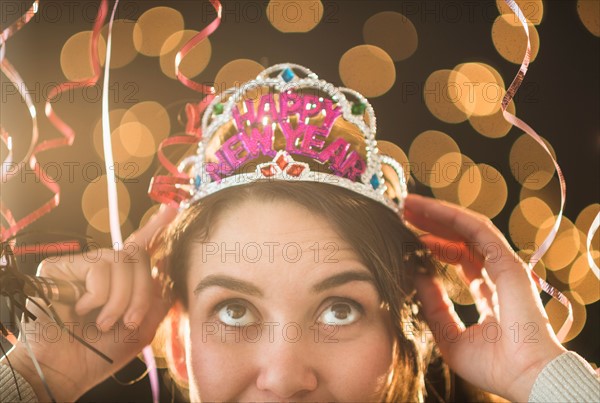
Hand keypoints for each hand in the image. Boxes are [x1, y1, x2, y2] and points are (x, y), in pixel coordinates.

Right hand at [3, 205, 176, 401]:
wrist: (66, 371)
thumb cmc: (100, 354)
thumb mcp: (141, 327)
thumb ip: (157, 299)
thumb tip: (165, 272)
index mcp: (118, 281)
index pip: (138, 248)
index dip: (155, 228)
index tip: (172, 208)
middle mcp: (99, 269)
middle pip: (137, 257)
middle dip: (140, 294)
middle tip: (128, 321)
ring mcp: (79, 266)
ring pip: (120, 261)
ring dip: (119, 300)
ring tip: (103, 322)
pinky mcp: (58, 267)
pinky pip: (97, 269)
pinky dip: (97, 296)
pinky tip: (79, 311)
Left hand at [404, 194, 566, 401]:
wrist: (524, 375)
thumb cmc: (493, 365)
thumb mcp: (449, 335)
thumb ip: (433, 306)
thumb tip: (415, 276)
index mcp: (488, 293)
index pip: (458, 259)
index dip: (433, 246)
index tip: (407, 239)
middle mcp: (495, 275)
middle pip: (460, 240)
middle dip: (432, 224)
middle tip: (403, 212)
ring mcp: (502, 266)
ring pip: (467, 229)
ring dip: (437, 214)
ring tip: (409, 204)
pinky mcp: (506, 260)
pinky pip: (476, 229)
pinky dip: (451, 216)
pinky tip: (428, 209)